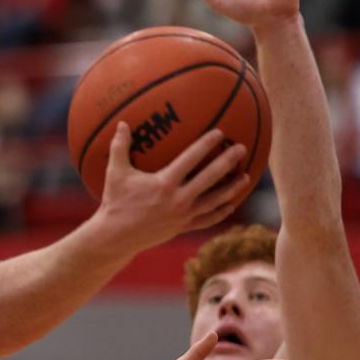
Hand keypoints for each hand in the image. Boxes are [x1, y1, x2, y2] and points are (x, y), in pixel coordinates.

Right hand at [95, 123, 250, 253]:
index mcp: (165, 183)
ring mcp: (183, 215)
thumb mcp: (115, 172)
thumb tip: (122, 123)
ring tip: (245, 177)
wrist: (116, 236)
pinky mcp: (182, 227)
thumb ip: (119, 146)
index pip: (191, 159)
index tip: (220, 133)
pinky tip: (230, 204)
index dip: (207, 144)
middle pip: (210, 178)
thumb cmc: (115, 201)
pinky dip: (220, 212)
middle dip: (228, 162)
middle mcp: (178, 199)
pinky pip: (207, 219)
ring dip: (231, 188)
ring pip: (214, 200)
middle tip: (241, 149)